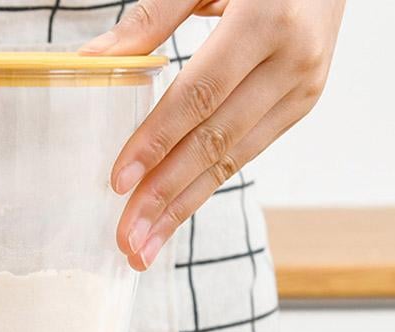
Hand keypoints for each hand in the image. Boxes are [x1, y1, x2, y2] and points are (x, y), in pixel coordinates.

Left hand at [80, 0, 344, 270]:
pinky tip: (174, 213)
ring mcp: (302, 89)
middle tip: (128, 240)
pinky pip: (244, 154)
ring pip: (231, 161)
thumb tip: (91, 60)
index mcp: (267, 20)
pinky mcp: (301, 105)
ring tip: (145, 246)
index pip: (199, 97)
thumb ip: (150, 18)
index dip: (157, 142)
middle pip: (214, 142)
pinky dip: (205, 186)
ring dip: (182, 208)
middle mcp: (293, 62)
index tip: (119, 183)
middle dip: (165, 196)